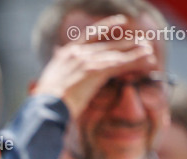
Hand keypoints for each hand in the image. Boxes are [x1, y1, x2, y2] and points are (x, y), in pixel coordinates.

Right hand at [31, 15, 158, 117]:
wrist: (44, 109)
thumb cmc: (44, 105)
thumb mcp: (46, 87)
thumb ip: (52, 80)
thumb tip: (37, 84)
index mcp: (64, 55)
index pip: (89, 35)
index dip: (106, 27)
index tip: (120, 22)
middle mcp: (76, 53)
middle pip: (107, 45)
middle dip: (127, 44)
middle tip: (143, 42)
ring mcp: (86, 60)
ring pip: (116, 53)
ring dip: (135, 52)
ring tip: (149, 51)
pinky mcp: (95, 71)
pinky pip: (120, 64)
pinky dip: (135, 61)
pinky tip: (147, 60)